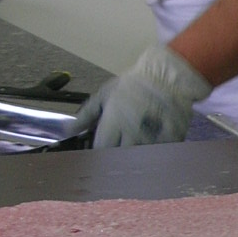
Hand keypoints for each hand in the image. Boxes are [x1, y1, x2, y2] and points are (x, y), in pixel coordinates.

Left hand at [73, 44, 210, 147]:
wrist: (167, 77)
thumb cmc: (134, 85)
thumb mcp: (105, 95)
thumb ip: (86, 115)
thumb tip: (68, 130)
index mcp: (114, 123)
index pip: (101, 151)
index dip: (99, 154)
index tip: (99, 153)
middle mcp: (132, 134)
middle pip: (120, 159)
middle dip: (116, 158)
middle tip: (117, 151)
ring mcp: (152, 139)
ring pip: (139, 160)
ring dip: (134, 158)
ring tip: (134, 149)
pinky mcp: (169, 141)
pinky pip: (158, 156)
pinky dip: (153, 155)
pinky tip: (151, 147)